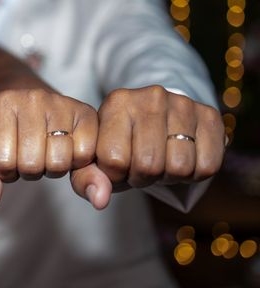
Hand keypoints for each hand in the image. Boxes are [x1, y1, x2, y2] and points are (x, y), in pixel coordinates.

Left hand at [0, 88, 111, 209]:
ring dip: (53, 168)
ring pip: (58, 163)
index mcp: (3, 103)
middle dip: (30, 170)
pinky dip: (76, 162)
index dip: (6, 170)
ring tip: (47, 151)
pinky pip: (84, 155)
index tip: (10, 155)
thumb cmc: (8, 131)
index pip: (1, 162)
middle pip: (31, 165)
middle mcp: (33, 98)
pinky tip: (67, 148)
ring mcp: (61, 103)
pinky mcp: (87, 111)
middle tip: (32, 154)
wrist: (34, 104)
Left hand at [96, 85, 225, 188]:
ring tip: (161, 160)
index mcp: (117, 102)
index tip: (118, 166)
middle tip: (142, 166)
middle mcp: (151, 97)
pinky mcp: (210, 115)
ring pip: (180, 167)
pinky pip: (207, 166)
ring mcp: (183, 103)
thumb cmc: (122, 141)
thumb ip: (86, 178)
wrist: (157, 114)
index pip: (114, 160)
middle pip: (149, 165)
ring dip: (170, 176)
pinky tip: (183, 157)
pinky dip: (195, 174)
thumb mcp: (96, 155)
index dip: (116, 175)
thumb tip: (100, 200)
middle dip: (144, 177)